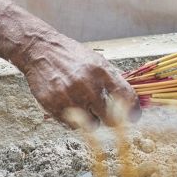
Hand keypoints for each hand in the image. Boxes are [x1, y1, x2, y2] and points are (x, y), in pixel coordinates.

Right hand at [19, 34, 140, 127]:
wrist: (41, 50)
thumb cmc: (71, 56)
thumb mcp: (96, 60)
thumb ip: (112, 79)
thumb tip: (130, 100)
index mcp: (101, 71)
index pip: (125, 96)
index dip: (134, 111)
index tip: (134, 117)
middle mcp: (87, 85)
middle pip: (110, 119)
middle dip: (112, 120)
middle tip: (108, 115)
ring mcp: (70, 97)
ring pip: (92, 125)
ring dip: (91, 119)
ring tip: (83, 105)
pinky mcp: (54, 106)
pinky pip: (72, 126)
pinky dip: (74, 119)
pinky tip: (69, 104)